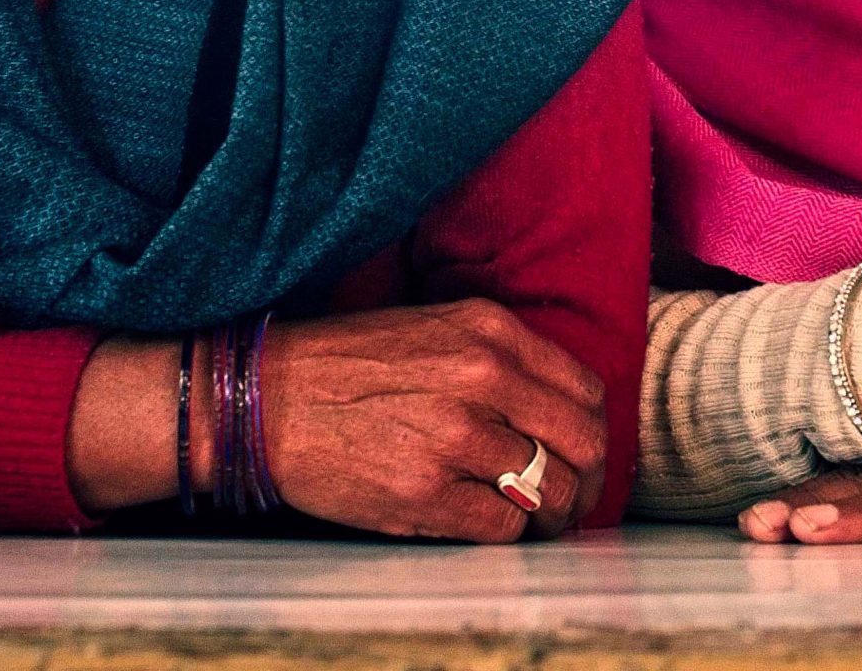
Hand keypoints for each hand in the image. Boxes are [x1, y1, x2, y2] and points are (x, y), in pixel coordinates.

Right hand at [263, 299, 605, 540]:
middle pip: (584, 442)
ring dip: (555, 513)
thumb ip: (503, 358)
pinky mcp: (425, 492)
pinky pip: (504, 525)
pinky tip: (497, 527)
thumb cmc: (351, 365)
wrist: (268, 399)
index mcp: (493, 333)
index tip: (584, 451)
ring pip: (551, 490)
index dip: (593, 429)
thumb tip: (558, 407)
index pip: (586, 390)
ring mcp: (457, 437)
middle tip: (578, 496)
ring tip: (543, 520)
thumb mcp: (439, 328)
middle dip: (589, 478)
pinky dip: (511, 533)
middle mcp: (485, 379)